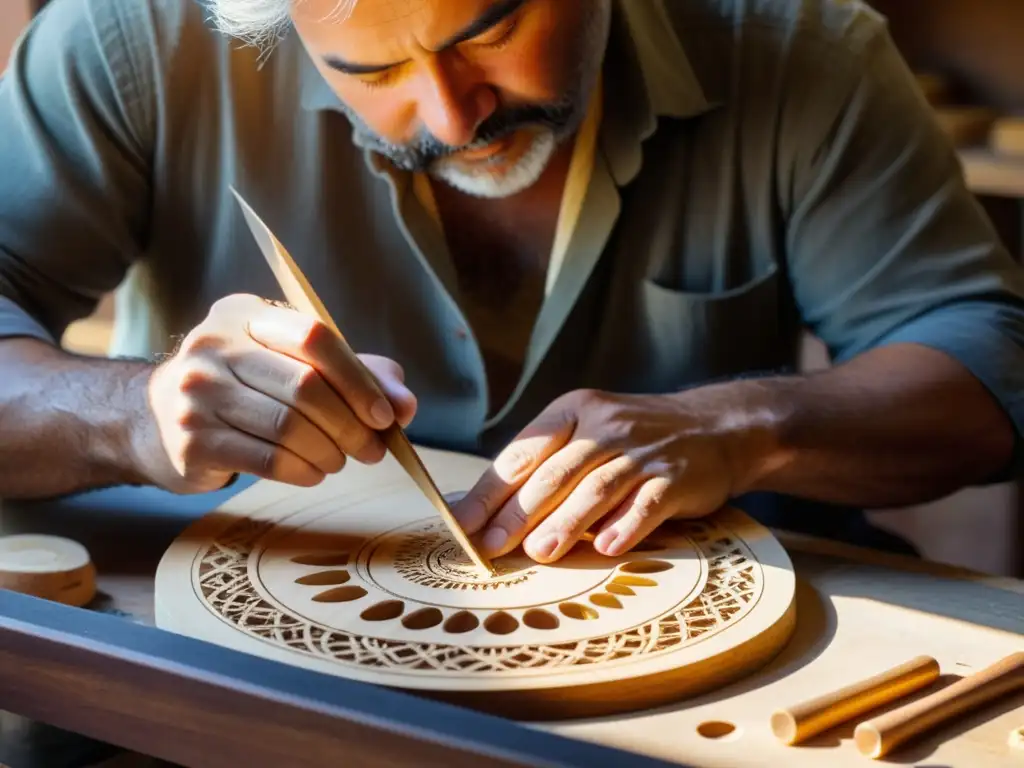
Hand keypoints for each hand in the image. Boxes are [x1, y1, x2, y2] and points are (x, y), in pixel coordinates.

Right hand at [133, 294, 415, 493]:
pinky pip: (267, 459)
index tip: (387, 416)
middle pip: (305, 386)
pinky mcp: (191, 440)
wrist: (153, 420)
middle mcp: (214, 345)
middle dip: (351, 426)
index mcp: (245, 313)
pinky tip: (312, 472)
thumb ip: (355, 375)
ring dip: (330, 452)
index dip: (358, 380)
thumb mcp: (293, 365)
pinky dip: (303, 471)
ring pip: (288, 427)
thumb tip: (405, 406)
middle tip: (373, 450)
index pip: (314, 336)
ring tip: (340, 461)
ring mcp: (196, 393)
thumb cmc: (244, 388)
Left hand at [453, 388, 761, 562]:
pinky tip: (606, 548)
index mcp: (574, 411)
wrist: (715, 427)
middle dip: (517, 512)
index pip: (523, 453)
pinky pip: (647, 503)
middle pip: (555, 473)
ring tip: (539, 553)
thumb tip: (484, 508)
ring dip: (566, 523)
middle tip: (489, 547)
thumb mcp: (589, 430)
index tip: (462, 525)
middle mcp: (606, 426)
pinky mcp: (677, 477)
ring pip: (597, 488)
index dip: (490, 491)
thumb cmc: (635, 439)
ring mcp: (643, 451)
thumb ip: (545, 463)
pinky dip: (626, 525)